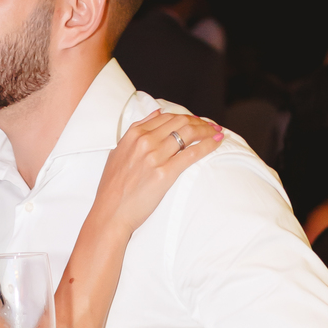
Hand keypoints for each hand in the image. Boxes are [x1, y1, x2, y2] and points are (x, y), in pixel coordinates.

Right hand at [91, 111, 222, 235]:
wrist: (110, 213)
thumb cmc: (113, 188)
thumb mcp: (118, 152)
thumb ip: (135, 132)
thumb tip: (156, 113)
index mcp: (133, 135)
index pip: (166, 117)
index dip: (185, 117)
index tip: (196, 121)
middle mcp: (144, 142)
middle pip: (180, 122)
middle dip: (199, 122)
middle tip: (211, 127)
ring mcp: (154, 157)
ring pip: (188, 133)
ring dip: (206, 131)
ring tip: (216, 134)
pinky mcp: (164, 174)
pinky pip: (191, 154)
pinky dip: (207, 145)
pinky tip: (216, 143)